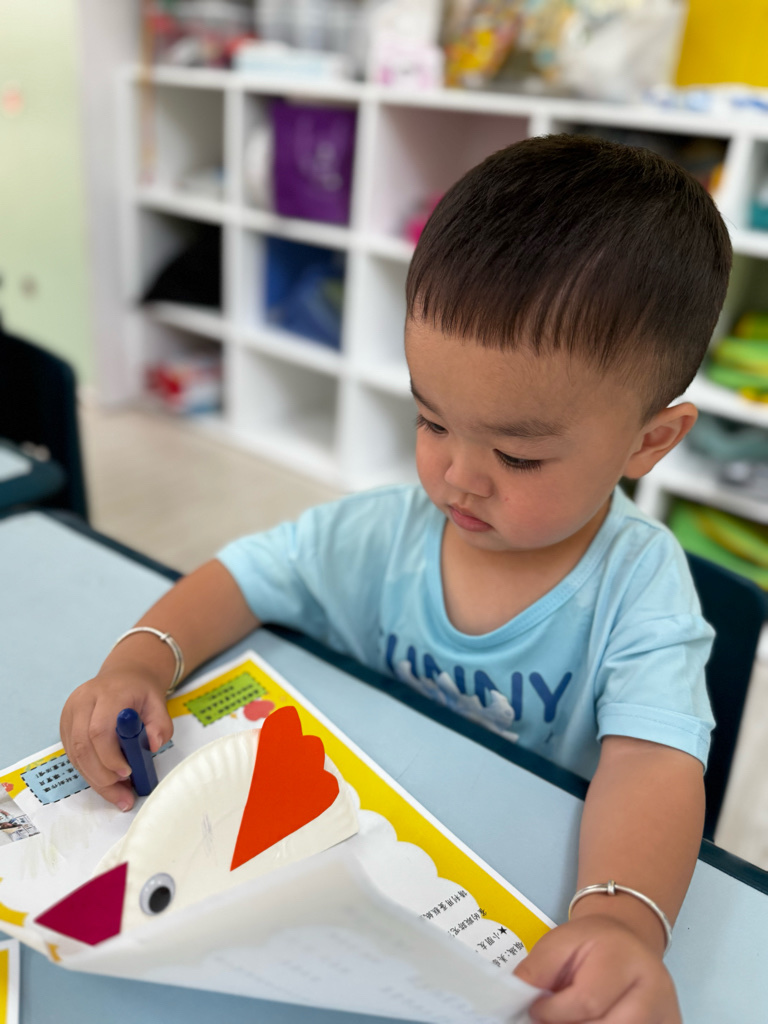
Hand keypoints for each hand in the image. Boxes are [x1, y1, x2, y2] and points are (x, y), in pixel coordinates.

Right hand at [60, 669, 172, 810]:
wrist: (124, 676)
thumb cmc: (141, 692)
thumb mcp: (159, 703)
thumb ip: (160, 725)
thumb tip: (152, 746)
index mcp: (107, 693)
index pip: (99, 730)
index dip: (110, 757)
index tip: (128, 774)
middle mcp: (82, 701)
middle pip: (82, 746)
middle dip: (102, 775)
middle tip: (123, 794)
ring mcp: (69, 713)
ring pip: (75, 755)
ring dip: (95, 779)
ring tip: (119, 795)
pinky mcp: (65, 725)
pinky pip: (72, 755)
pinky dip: (89, 772)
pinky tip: (107, 782)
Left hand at [514, 916, 680, 1022]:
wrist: (629, 942)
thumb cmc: (591, 944)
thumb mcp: (558, 942)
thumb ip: (536, 971)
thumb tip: (516, 1002)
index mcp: (625, 959)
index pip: (587, 1002)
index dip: (553, 1012)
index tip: (536, 1010)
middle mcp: (655, 991)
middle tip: (552, 1020)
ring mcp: (667, 1017)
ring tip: (571, 1019)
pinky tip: (592, 1022)